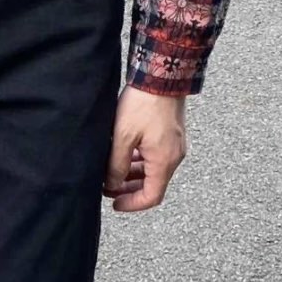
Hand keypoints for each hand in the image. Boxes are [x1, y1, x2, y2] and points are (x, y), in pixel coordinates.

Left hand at [104, 85, 187, 212]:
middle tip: (108, 187)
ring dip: (133, 174)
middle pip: (152, 184)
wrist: (161, 76)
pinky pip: (155, 156)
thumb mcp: (123, 137)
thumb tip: (112, 185)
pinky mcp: (170, 134)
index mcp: (164, 161)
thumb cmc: (144, 104)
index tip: (114, 203)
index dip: (132, 204)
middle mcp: (173, 156)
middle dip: (129, 189)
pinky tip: (124, 153)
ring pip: (153, 169)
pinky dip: (140, 160)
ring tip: (112, 170)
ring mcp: (174, 145)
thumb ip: (116, 165)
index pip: (151, 197)